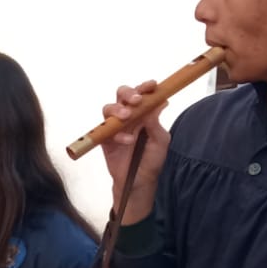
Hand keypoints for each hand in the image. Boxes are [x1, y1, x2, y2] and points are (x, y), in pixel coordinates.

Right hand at [100, 81, 171, 217]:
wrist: (140, 182)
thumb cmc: (152, 160)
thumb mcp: (161, 141)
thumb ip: (156, 122)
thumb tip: (160, 102)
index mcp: (144, 114)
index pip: (142, 94)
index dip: (145, 87)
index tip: (153, 85)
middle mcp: (129, 117)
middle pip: (122, 95)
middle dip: (128, 93)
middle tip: (136, 99)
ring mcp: (116, 127)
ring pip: (109, 108)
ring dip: (118, 109)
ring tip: (127, 116)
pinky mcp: (105, 140)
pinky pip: (106, 130)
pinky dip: (117, 134)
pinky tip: (128, 141)